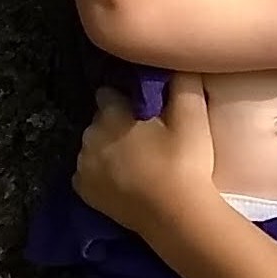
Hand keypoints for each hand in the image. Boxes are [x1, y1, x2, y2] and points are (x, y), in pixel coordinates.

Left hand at [74, 74, 217, 233]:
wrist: (176, 216)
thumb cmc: (185, 162)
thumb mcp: (193, 115)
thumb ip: (182, 81)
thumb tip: (176, 61)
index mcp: (110, 115)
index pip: (108, 93)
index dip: (125, 99)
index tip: (143, 109)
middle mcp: (89, 136)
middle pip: (100, 120)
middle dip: (116, 123)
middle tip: (146, 137)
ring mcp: (83, 166)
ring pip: (93, 146)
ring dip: (108, 148)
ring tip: (136, 161)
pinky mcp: (84, 192)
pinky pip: (87, 172)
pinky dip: (100, 173)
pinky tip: (122, 179)